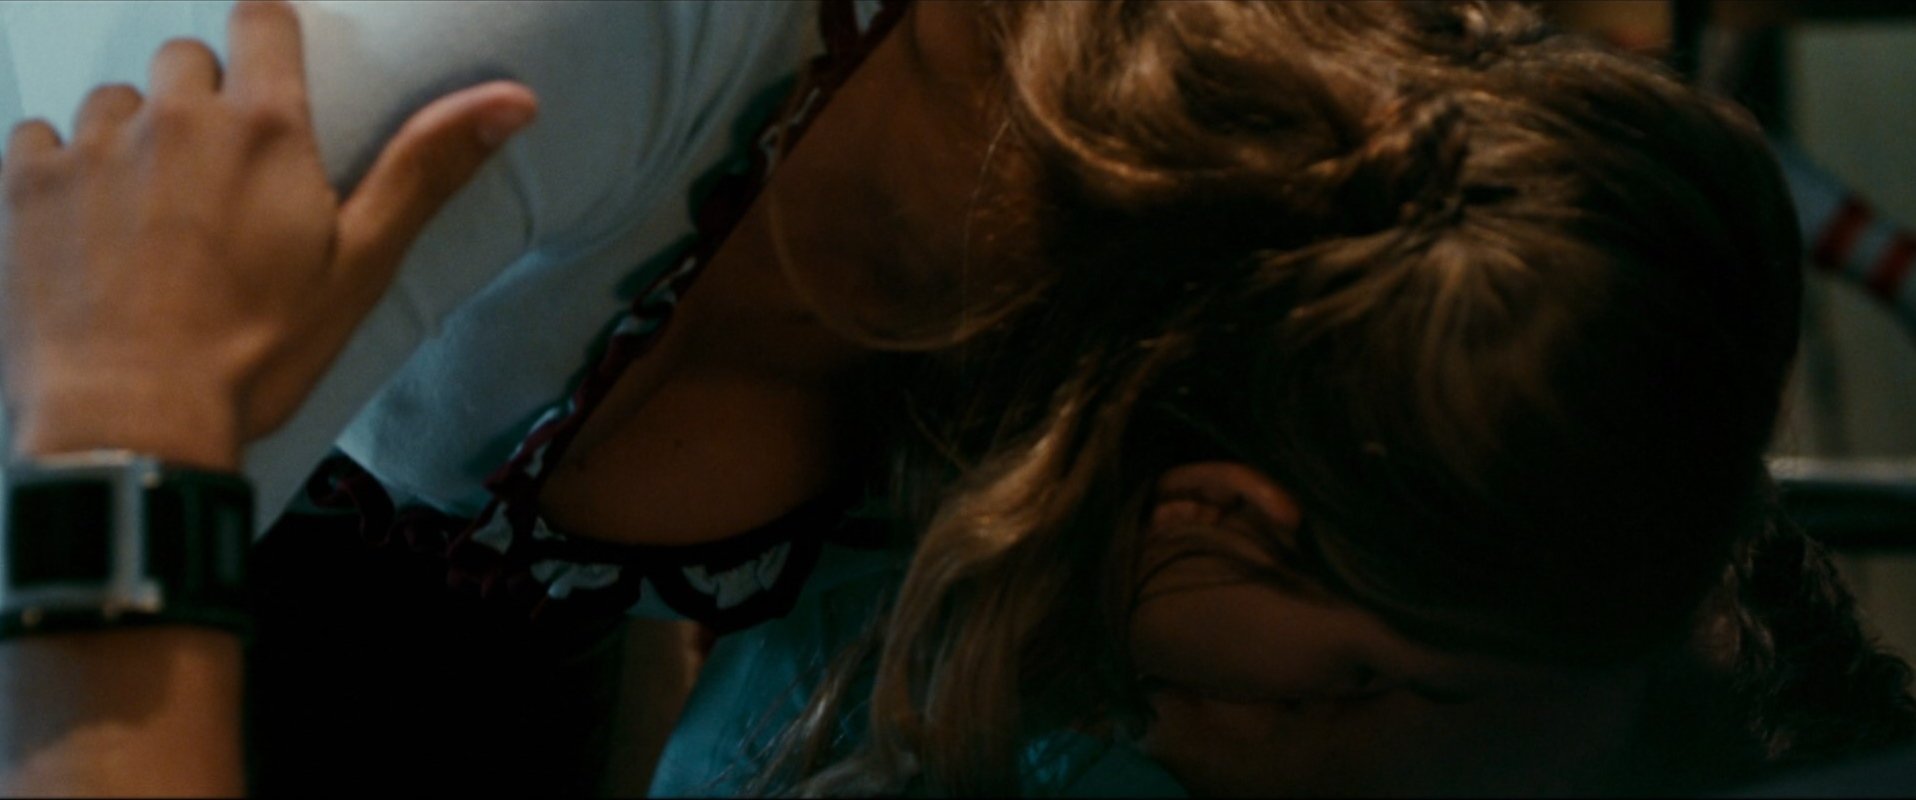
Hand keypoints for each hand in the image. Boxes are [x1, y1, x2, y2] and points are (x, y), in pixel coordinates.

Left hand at [0, 0, 536, 469]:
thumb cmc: (260, 352)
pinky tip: (86, 231)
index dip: (268, 42)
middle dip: (201, 104)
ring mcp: (89, 146)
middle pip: (184, 61)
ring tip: (150, 217)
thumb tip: (516, 98)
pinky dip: (61, 172)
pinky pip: (36, 138)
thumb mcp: (363, 266)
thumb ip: (428, 169)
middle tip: (215, 185)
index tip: (270, 88)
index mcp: (262, 128)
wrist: (132, 425)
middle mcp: (172, 116)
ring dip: (132, 140)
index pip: (261, 18)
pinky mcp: (22, 185)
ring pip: (112, 103)